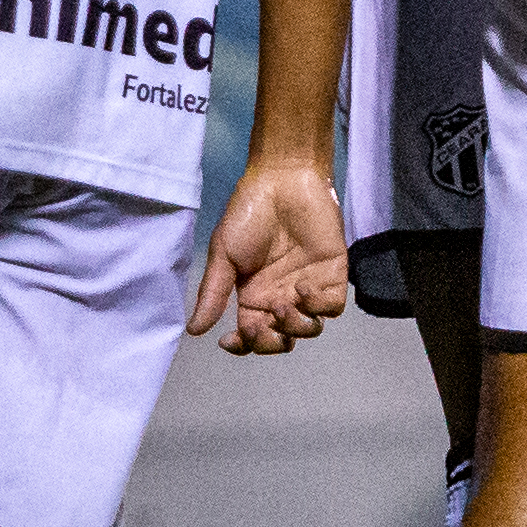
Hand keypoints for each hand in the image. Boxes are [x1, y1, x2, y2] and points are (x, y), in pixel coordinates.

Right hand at [192, 155, 348, 352]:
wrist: (282, 180)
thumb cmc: (248, 213)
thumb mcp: (223, 254)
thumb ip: (213, 293)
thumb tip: (193, 330)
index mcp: (253, 296)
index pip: (251, 336)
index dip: (242, 346)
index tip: (227, 340)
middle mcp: (281, 296)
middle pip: (281, 339)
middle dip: (269, 342)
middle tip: (258, 325)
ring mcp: (308, 286)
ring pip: (309, 329)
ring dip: (294, 327)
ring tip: (281, 304)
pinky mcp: (333, 274)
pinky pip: (332, 307)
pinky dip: (318, 306)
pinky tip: (302, 287)